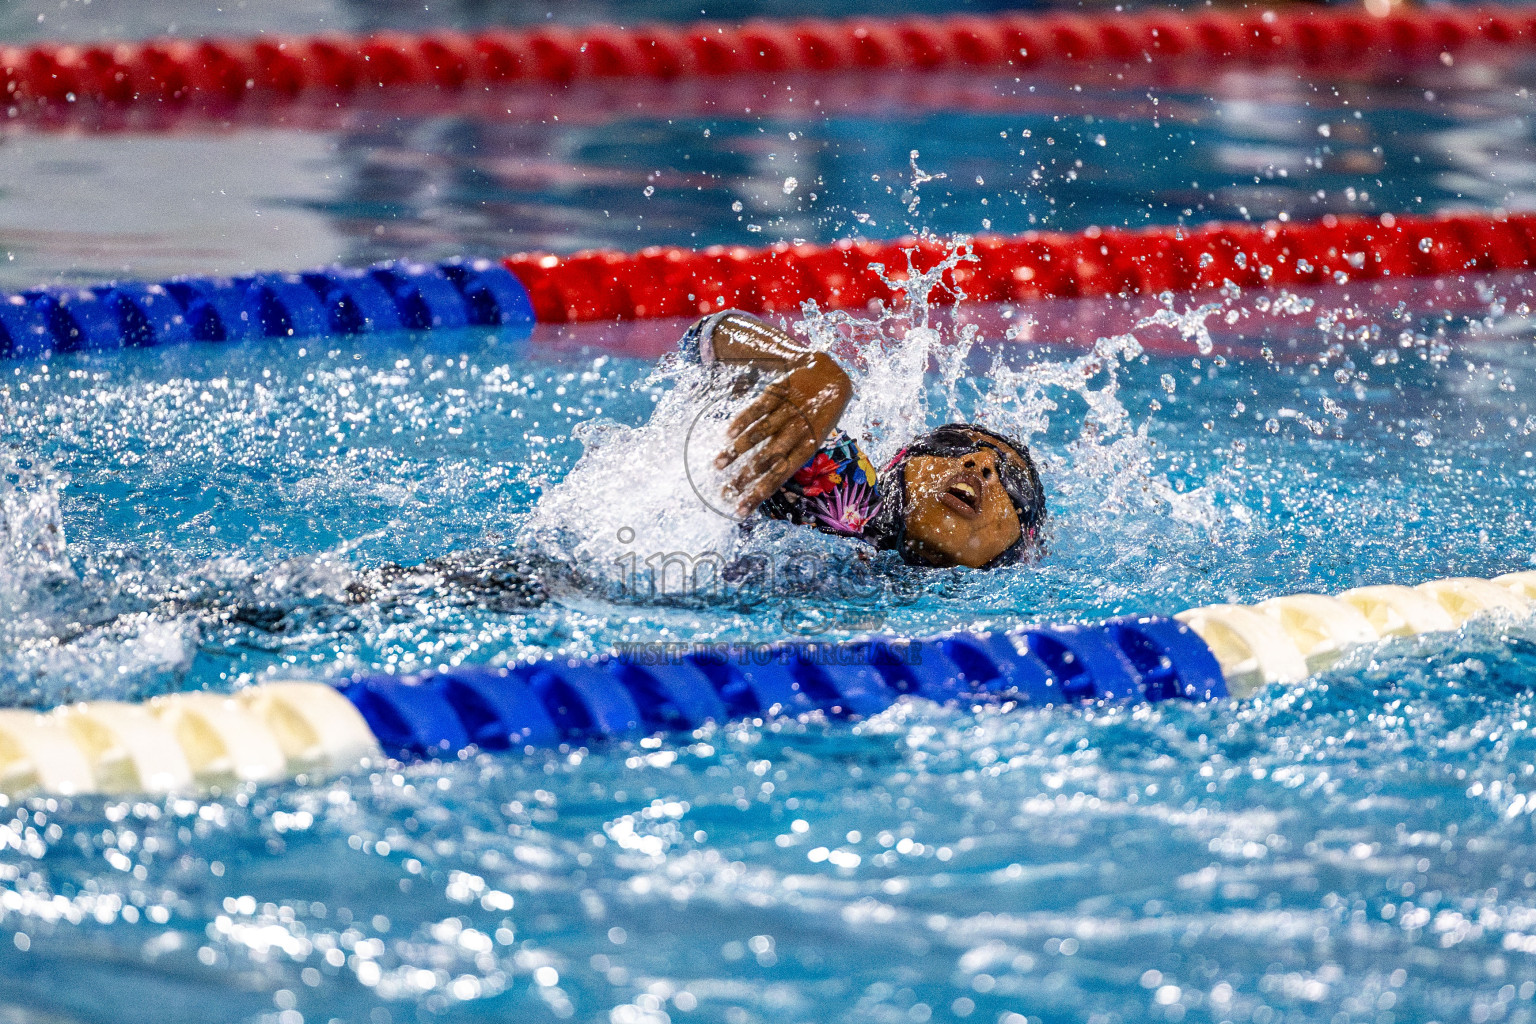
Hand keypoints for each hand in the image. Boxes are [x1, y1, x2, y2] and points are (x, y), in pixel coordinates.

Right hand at [714, 352, 851, 516]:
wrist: (831, 378)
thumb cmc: (818, 416)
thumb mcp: (811, 438)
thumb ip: (789, 456)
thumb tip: (763, 478)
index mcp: (806, 448)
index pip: (780, 476)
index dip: (759, 493)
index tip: (740, 509)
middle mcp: (797, 432)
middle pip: (768, 459)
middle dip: (745, 478)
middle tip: (725, 492)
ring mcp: (788, 412)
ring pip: (761, 434)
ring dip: (738, 450)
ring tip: (718, 465)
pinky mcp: (779, 393)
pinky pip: (759, 409)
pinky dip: (743, 422)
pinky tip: (728, 435)